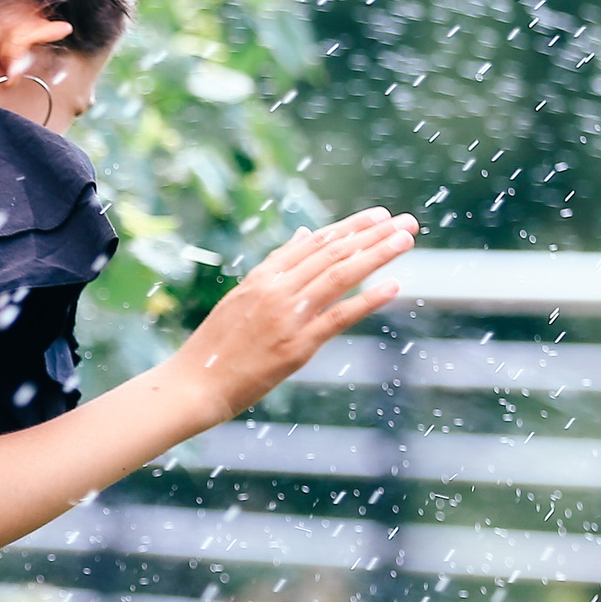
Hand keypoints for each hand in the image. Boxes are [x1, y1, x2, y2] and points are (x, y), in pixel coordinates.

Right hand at [166, 207, 416, 423]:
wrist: (194, 385)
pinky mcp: (295, 347)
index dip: (350, 227)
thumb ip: (275, 267)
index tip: (379, 216)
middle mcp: (275, 290)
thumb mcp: (241, 298)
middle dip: (373, 235)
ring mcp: (286, 317)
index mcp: (261, 277)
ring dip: (377, 255)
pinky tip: (393, 286)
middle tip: (407, 221)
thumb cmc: (217, 346)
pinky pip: (338, 317)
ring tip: (406, 240)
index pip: (314, 243)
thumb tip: (303, 234)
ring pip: (339, 276)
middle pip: (332, 253)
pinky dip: (367, 300)